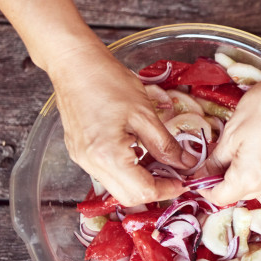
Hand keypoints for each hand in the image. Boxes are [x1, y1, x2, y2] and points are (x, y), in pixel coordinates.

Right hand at [48, 41, 192, 205]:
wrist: (75, 64)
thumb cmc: (109, 82)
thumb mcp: (145, 113)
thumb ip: (166, 144)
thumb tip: (186, 164)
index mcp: (107, 156)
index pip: (143, 191)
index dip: (168, 190)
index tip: (185, 181)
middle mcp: (91, 164)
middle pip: (128, 196)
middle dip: (156, 191)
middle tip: (176, 175)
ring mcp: (82, 160)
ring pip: (117, 187)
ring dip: (142, 181)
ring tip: (161, 161)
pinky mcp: (80, 153)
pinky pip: (107, 173)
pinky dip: (128, 170)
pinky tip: (141, 153)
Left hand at [202, 64, 260, 205]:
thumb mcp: (232, 129)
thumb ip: (217, 157)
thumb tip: (204, 171)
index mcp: (248, 177)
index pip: (220, 197)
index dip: (206, 188)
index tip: (203, 177)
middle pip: (244, 195)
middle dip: (231, 183)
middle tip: (227, 160)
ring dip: (257, 187)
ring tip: (254, 165)